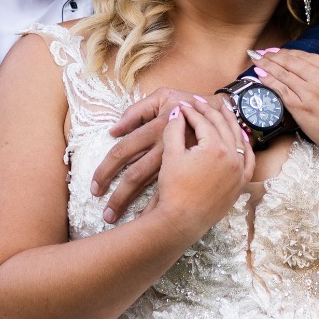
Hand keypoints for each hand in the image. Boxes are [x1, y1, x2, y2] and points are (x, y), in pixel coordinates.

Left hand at [92, 87, 212, 222]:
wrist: (223, 113)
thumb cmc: (187, 102)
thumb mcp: (163, 96)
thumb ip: (136, 110)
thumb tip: (114, 130)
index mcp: (155, 128)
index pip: (123, 151)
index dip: (105, 169)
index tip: (94, 186)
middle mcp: (165, 148)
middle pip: (134, 176)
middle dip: (117, 197)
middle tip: (105, 214)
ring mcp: (179, 163)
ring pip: (152, 189)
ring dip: (135, 207)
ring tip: (119, 220)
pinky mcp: (191, 171)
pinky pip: (174, 192)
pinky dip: (159, 208)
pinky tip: (148, 222)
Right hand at [151, 95, 253, 237]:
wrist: (181, 221)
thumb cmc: (174, 190)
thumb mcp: (171, 156)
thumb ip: (175, 129)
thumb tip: (177, 112)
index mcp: (216, 148)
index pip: (204, 122)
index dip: (191, 111)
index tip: (182, 105)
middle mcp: (233, 157)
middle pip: (223, 126)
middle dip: (210, 111)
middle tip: (200, 101)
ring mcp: (239, 171)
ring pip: (239, 139)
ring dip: (231, 123)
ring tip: (223, 110)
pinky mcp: (240, 184)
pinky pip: (249, 160)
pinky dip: (245, 146)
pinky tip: (241, 137)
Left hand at [253, 43, 318, 163]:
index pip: (304, 56)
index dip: (288, 52)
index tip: (277, 50)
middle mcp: (318, 78)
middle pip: (290, 62)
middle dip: (273, 55)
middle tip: (261, 52)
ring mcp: (308, 94)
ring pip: (282, 74)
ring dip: (267, 65)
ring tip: (256, 59)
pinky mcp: (301, 110)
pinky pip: (281, 91)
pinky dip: (269, 82)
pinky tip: (261, 75)